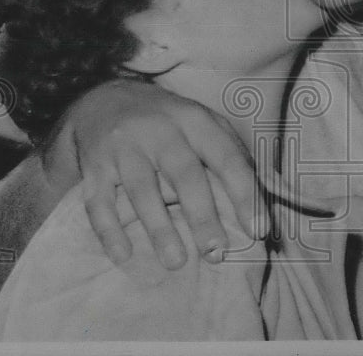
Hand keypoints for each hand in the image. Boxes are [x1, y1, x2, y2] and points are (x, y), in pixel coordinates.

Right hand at [49, 80, 270, 269]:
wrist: (104, 100)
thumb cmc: (169, 123)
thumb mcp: (203, 124)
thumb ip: (232, 154)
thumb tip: (268, 196)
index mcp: (195, 120)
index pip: (226, 157)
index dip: (244, 193)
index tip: (258, 229)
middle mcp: (160, 129)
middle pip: (184, 174)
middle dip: (202, 215)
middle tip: (216, 252)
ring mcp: (124, 146)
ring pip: (142, 190)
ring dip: (160, 229)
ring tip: (176, 262)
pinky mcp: (94, 164)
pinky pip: (98, 201)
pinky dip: (109, 230)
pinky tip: (123, 254)